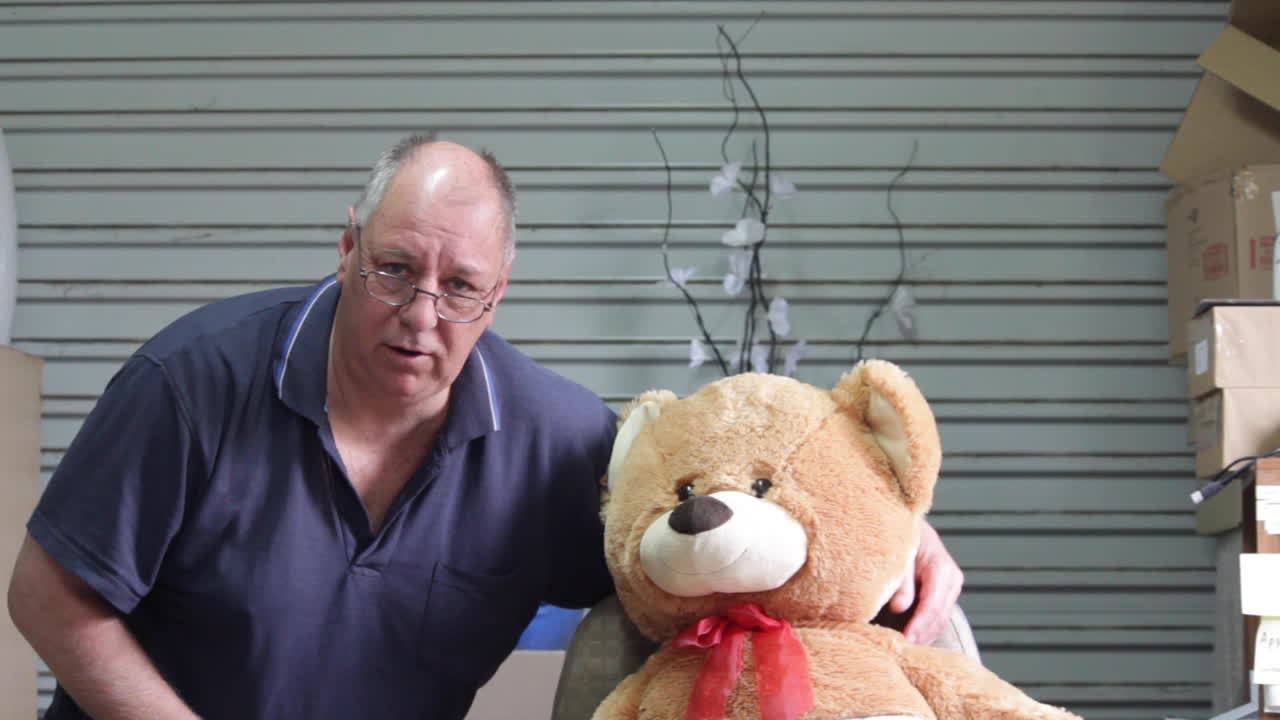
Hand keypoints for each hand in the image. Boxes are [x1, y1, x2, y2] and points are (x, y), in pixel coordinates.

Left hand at [884, 519, 963, 644]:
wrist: (911, 525)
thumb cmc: (903, 537)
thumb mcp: (899, 554)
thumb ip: (900, 580)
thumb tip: (900, 607)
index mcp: (941, 567)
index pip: (933, 605)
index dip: (920, 625)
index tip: (906, 639)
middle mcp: (951, 578)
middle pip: (939, 615)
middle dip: (922, 634)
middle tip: (903, 649)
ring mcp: (952, 586)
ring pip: (941, 619)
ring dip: (925, 635)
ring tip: (906, 648)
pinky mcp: (946, 592)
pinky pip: (939, 615)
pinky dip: (927, 628)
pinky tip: (913, 637)